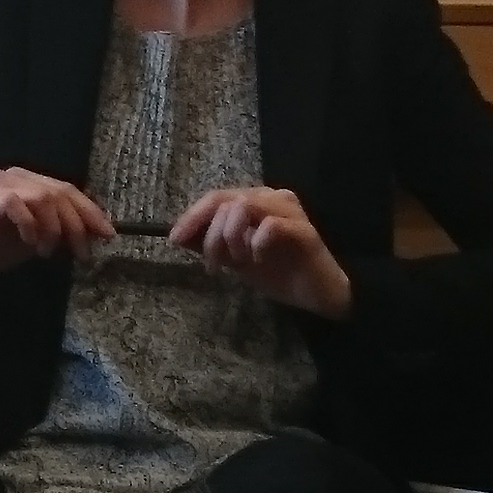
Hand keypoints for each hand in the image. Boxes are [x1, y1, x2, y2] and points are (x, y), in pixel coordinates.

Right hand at [0, 167, 112, 280]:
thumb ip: (61, 230)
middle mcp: (13, 176)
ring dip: (55, 228)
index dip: (90, 212)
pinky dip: (31, 227)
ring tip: (48, 252)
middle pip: (60, 192)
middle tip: (82, 254)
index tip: (108, 235)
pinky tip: (30, 245)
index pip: (66, 190)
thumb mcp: (35, 239)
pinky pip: (19, 205)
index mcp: (26, 181)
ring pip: (44, 197)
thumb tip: (97, 232)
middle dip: (78, 225)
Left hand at [169, 186, 353, 319]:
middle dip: (211, 234)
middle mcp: (272, 197)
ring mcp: (290, 211)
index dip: (192, 216)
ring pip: (245, 206)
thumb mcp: (235, 259)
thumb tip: (176, 235)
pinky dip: (256, 245)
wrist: (318, 295)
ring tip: (237, 262)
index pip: (216, 197)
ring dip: (230, 237)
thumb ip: (209, 244)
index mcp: (255, 200)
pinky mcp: (305, 230)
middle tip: (214, 264)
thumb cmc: (279, 273)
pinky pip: (270, 226)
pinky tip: (257, 261)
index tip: (174, 238)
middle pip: (226, 200)